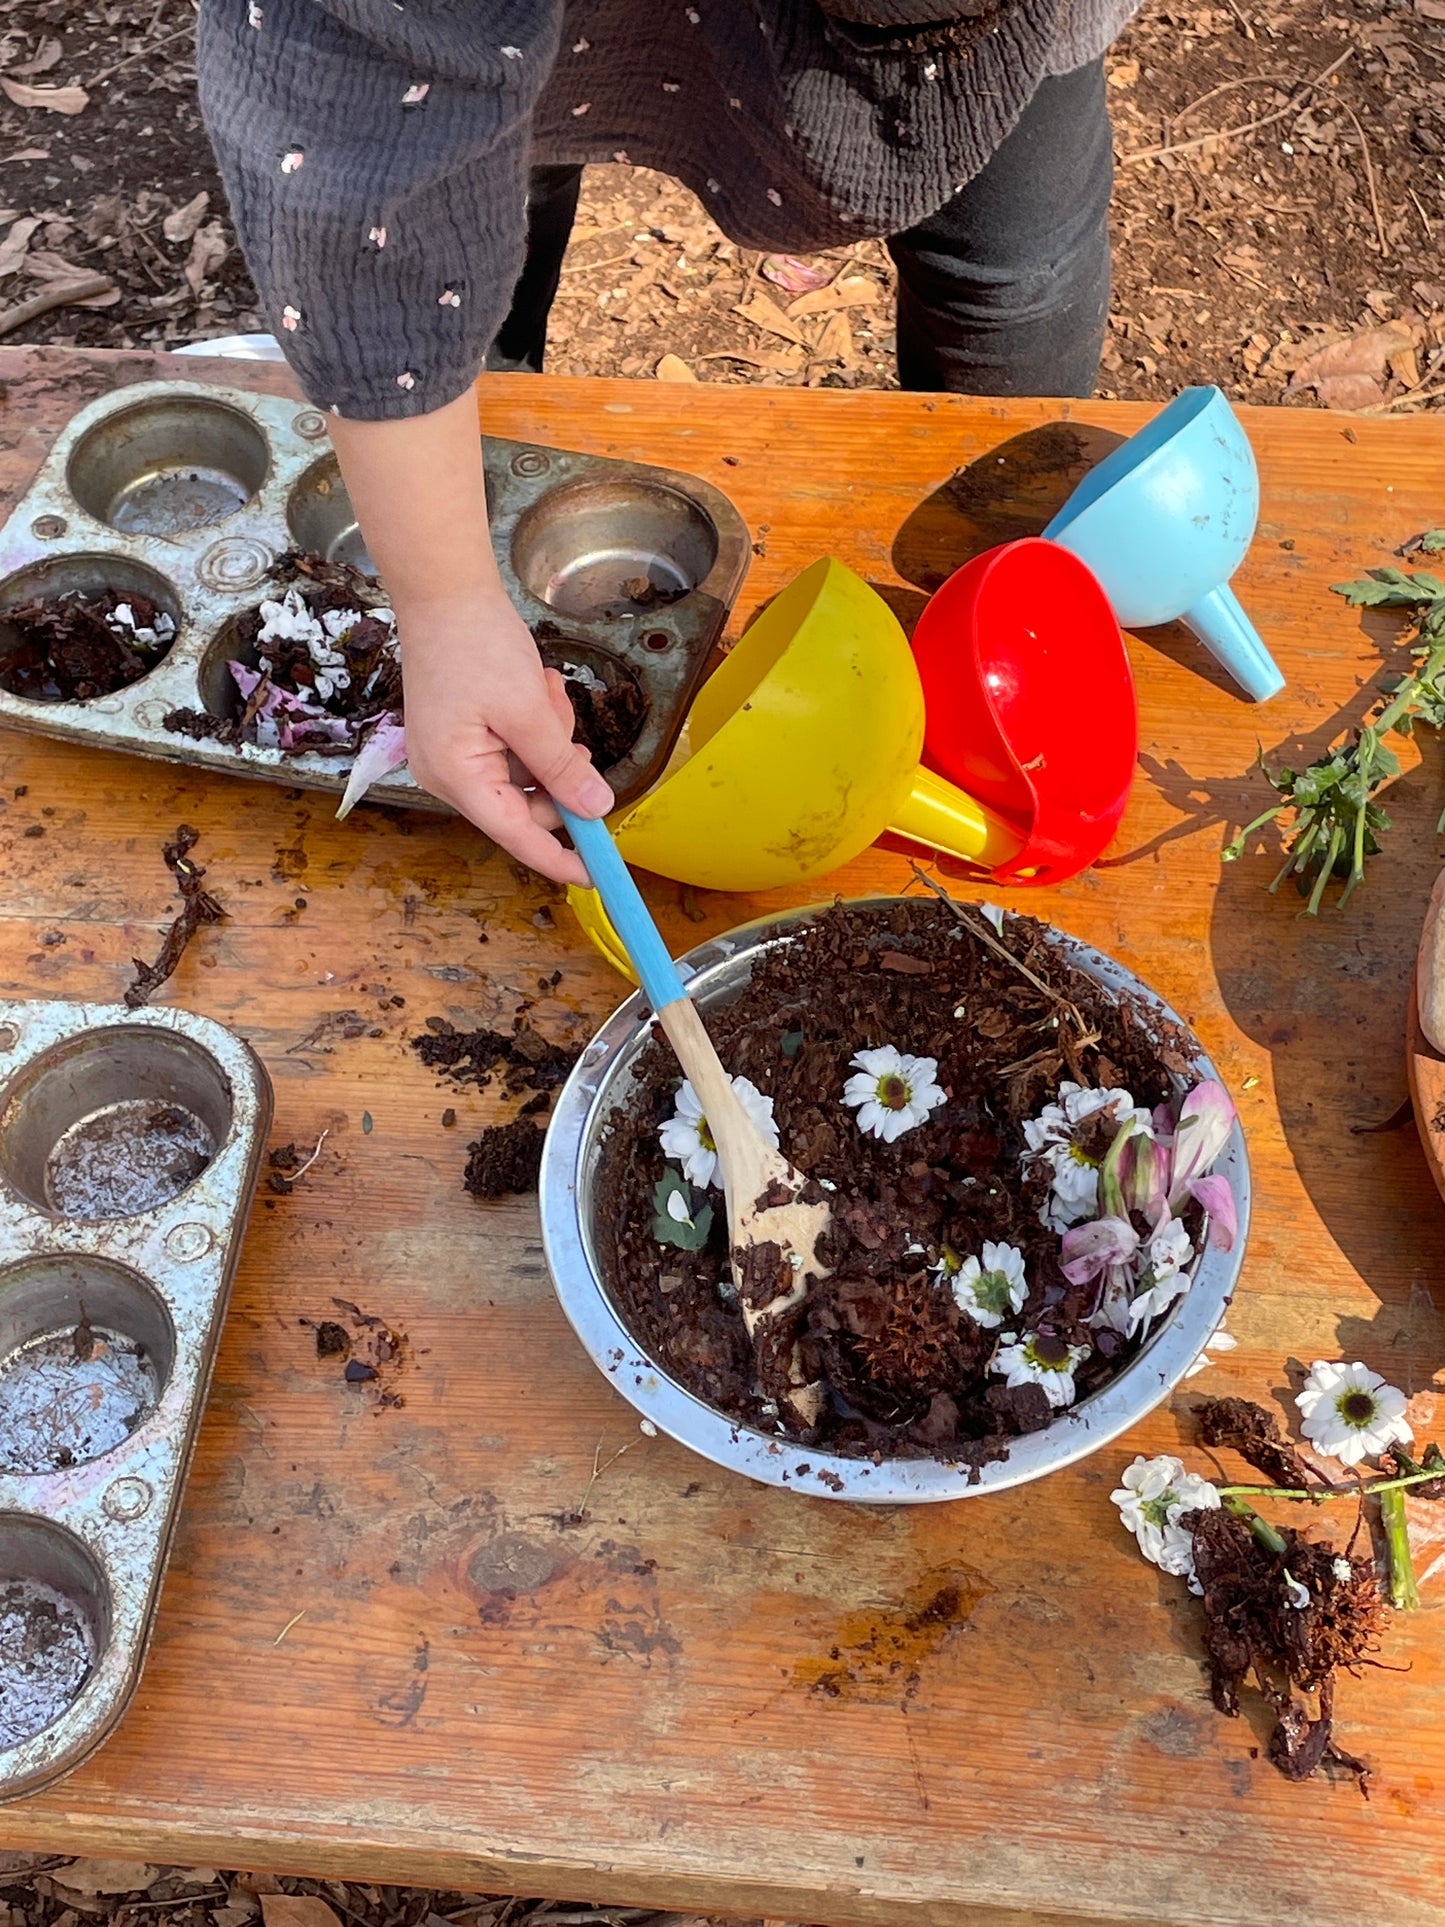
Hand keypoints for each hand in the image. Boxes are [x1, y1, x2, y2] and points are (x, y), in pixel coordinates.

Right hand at [399, 589, 612, 885]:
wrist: (443, 590)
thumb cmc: (475, 645)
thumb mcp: (529, 711)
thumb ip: (562, 768)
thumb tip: (595, 810)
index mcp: (457, 777)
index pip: (517, 836)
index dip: (560, 858)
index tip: (597, 874)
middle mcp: (448, 775)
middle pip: (525, 804)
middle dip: (557, 770)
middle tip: (566, 730)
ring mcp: (453, 755)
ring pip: (526, 773)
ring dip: (548, 739)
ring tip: (541, 690)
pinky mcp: (463, 736)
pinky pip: (514, 750)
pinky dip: (534, 726)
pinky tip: (533, 687)